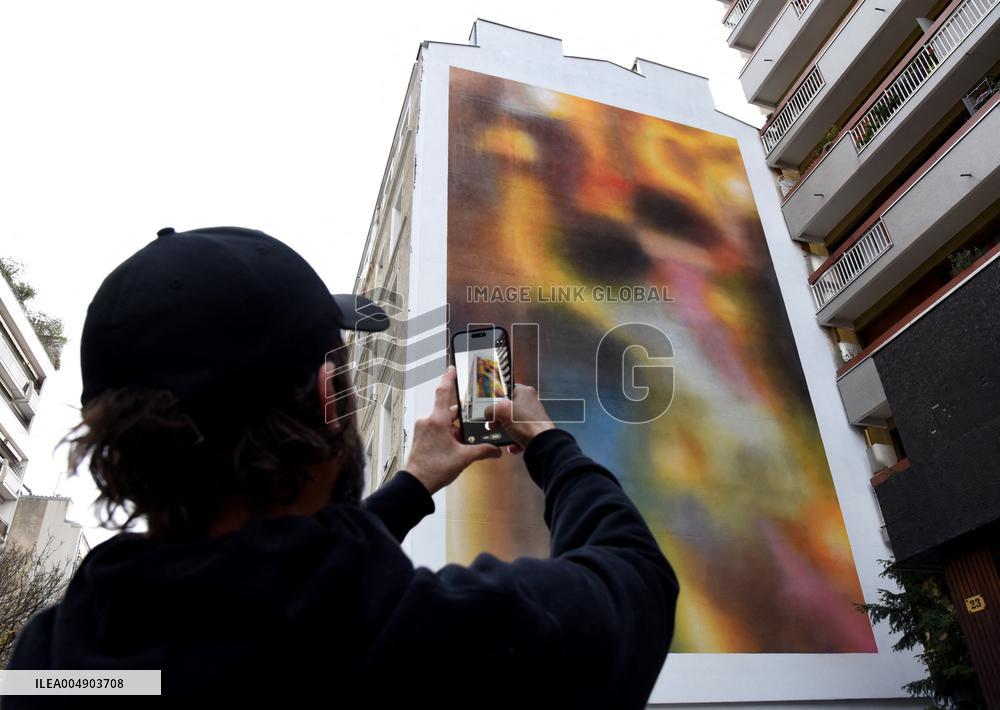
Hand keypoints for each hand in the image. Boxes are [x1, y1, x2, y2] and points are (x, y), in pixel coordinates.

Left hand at [404, 366, 501, 494]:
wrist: (416, 484)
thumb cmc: (434, 469)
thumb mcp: (463, 459)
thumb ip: (482, 451)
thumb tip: (496, 450)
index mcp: (437, 420)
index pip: (443, 391)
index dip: (449, 378)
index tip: (452, 368)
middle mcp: (428, 421)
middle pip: (447, 410)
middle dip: (460, 417)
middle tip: (471, 424)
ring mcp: (423, 428)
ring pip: (442, 421)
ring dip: (454, 428)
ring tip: (462, 443)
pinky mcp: (421, 437)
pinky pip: (436, 428)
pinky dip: (446, 433)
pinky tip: (454, 447)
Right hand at [484, 384, 554, 452]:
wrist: (542, 443)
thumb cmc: (525, 423)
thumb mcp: (501, 410)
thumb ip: (490, 409)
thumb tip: (488, 415)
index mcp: (525, 392)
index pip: (507, 388)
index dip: (496, 395)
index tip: (489, 404)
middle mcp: (530, 403)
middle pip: (508, 407)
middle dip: (498, 416)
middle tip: (492, 422)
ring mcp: (532, 418)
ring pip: (512, 422)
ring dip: (504, 430)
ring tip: (499, 434)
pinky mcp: (533, 432)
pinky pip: (518, 435)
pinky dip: (513, 440)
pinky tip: (511, 445)